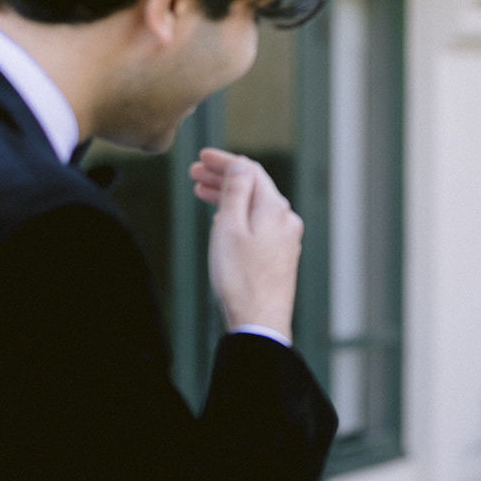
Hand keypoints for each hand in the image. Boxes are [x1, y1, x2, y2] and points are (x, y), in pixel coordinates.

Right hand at [190, 148, 301, 334]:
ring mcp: (286, 239)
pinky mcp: (281, 256)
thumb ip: (236, 191)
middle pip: (253, 187)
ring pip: (255, 207)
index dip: (224, 161)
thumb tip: (241, 164)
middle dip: (223, 178)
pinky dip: (239, 216)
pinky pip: (259, 225)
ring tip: (201, 193)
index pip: (250, 170)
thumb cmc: (240, 277)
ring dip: (229, 197)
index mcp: (275, 208)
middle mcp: (286, 220)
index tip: (201, 157)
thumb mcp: (229, 227)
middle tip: (194, 174)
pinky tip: (222, 219)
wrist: (259, 322)